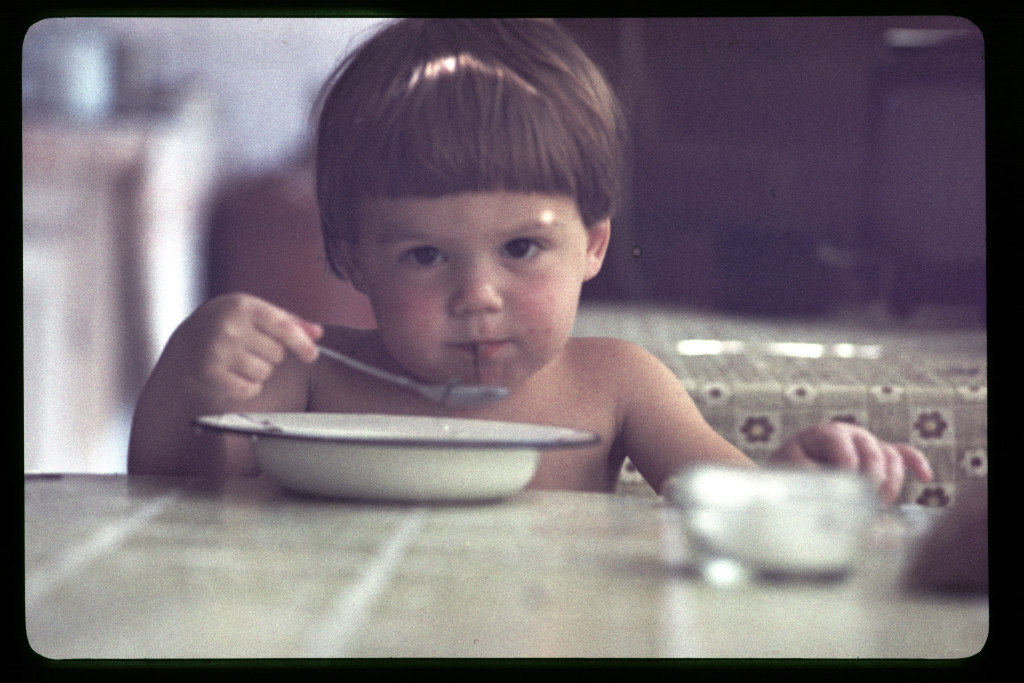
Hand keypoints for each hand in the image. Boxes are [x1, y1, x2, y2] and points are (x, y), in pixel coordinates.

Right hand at [175, 293, 322, 406]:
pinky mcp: (209, 372)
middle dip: (271, 355)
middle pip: (277, 354)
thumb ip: (289, 322)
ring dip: (259, 371)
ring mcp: (217, 349)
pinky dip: (247, 387)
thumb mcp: (257, 314)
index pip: (284, 327)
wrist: (188, 340)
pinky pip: (248, 389)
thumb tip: (317, 333)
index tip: (312, 355)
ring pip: (264, 373)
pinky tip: (235, 376)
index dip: (302, 344)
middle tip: (252, 348)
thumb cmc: (232, 324)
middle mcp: (229, 325)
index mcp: (243, 305)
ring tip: (242, 360)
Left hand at [770, 421, 932, 504]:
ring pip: (892, 456)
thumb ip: (809, 479)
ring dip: (891, 482)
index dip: (849, 470)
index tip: (847, 493)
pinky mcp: (879, 456)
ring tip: (879, 506)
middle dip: (874, 480)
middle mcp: (852, 434)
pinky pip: (904, 454)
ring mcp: (868, 444)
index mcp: (827, 433)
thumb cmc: (789, 469)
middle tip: (868, 505)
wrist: (790, 468)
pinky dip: (916, 463)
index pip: (846, 447)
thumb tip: (834, 495)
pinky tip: (925, 476)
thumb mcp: (791, 470)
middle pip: (875, 452)